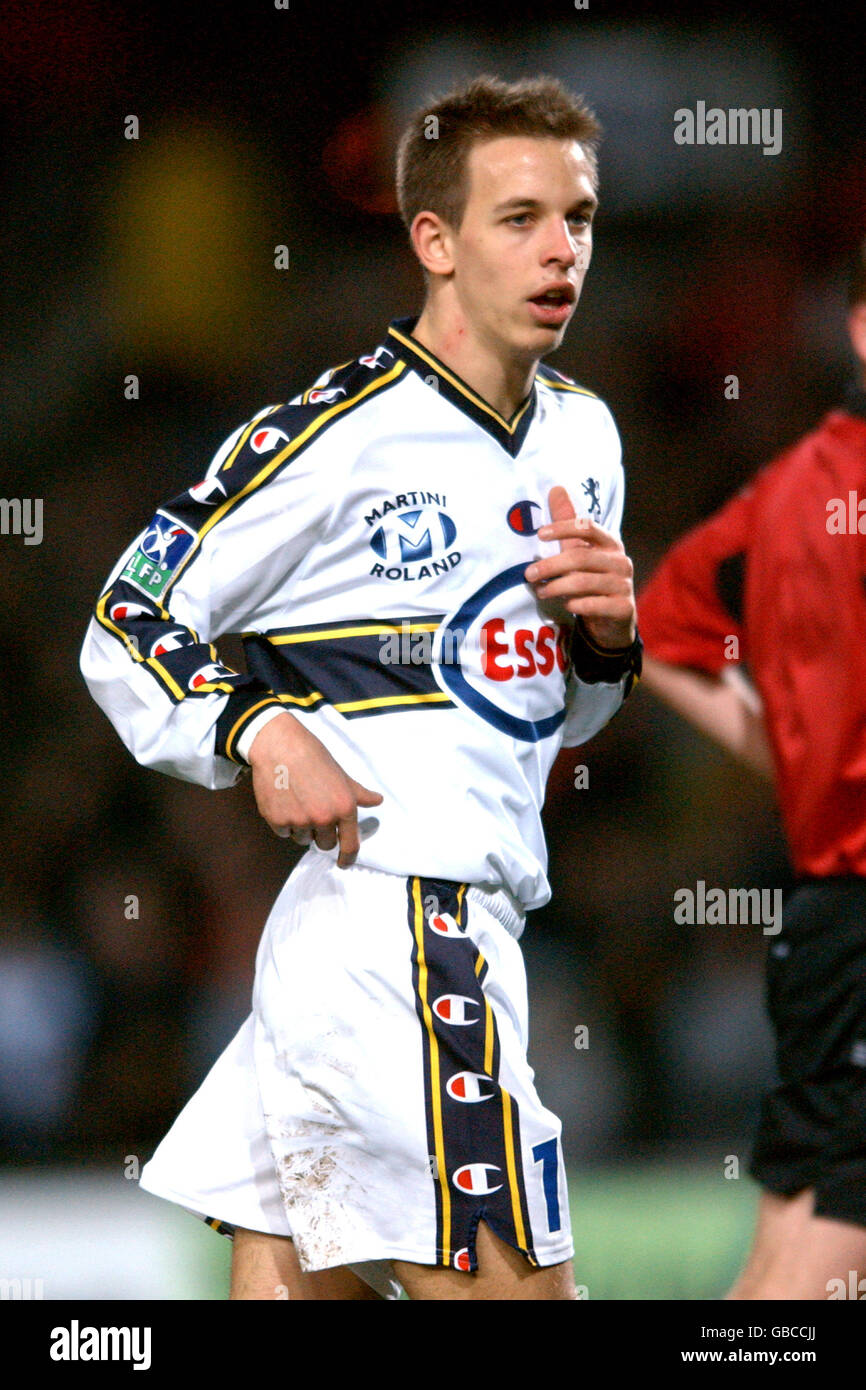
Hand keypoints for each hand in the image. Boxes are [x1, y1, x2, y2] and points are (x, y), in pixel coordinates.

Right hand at [248, 713, 382, 867]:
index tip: (344, 863)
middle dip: (322, 833)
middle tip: (315, 812)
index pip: (349, 844)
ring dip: (302, 828)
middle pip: (325, 844)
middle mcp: (323, 818)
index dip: (348, 858)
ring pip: (303, 839)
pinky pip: (284, 833)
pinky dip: (284, 823)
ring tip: (298, 802)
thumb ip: (359, 793)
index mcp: (344, 807)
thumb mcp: (341, 774)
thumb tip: (377, 801)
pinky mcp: (277, 821)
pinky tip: (284, 801)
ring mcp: (299, 821)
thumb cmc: (313, 756)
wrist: (279, 746)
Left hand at [525, 486, 635, 649]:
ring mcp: (624, 585)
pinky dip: (574, 604)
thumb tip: (556, 488)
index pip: (588, 527)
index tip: (540, 534)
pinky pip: (592, 605)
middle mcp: (621, 561)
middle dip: (550, 565)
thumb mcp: (580, 551)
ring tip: (540, 591)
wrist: (614, 619)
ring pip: (584, 582)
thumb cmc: (592, 580)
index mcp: (610, 544)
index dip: (564, 528)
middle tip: (528, 574)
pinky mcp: (623, 608)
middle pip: (580, 557)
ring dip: (556, 587)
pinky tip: (565, 605)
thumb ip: (568, 523)